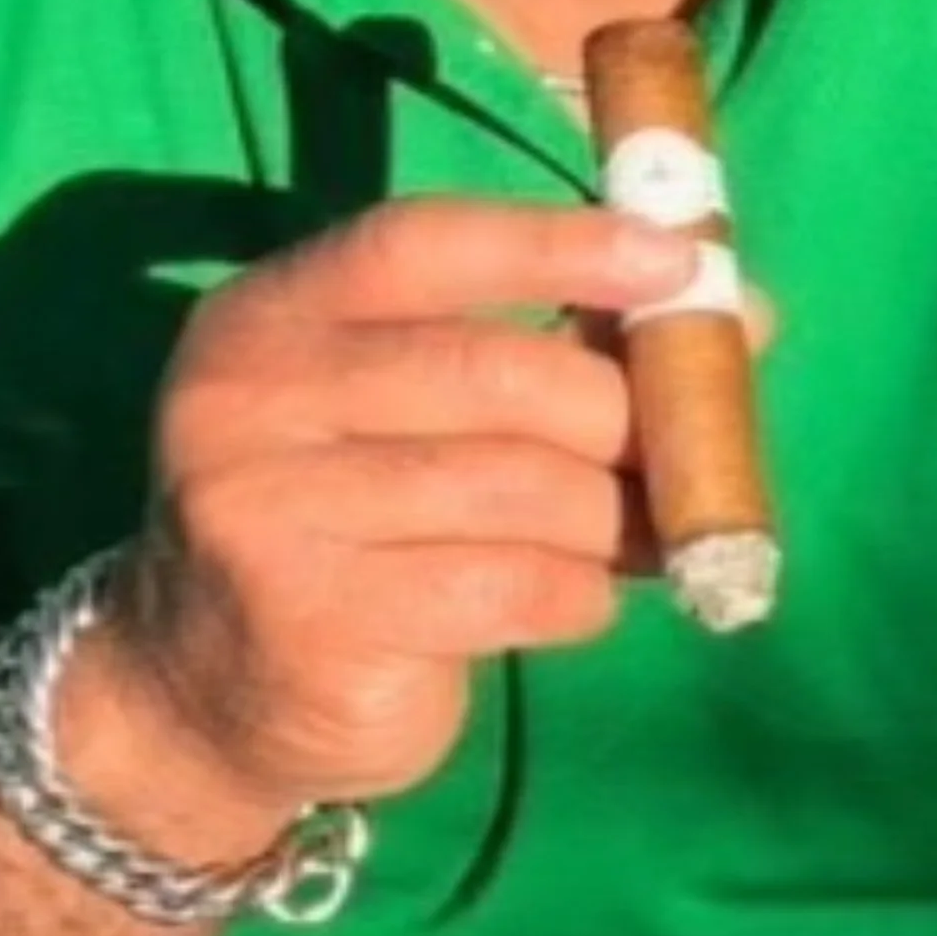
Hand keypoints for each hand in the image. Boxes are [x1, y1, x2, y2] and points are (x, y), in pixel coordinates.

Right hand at [71, 197, 699, 833]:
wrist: (199, 691)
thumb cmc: (349, 516)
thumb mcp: (410, 403)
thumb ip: (548, 344)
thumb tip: (737, 313)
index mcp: (274, 312)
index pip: (424, 245)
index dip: (557, 245)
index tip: (677, 260)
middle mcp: (251, 397)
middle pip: (493, 373)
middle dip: (616, 412)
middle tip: (680, 449)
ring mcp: (270, 512)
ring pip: (520, 489)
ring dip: (605, 517)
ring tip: (617, 536)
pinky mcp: (315, 623)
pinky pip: (513, 587)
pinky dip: (577, 593)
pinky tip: (566, 599)